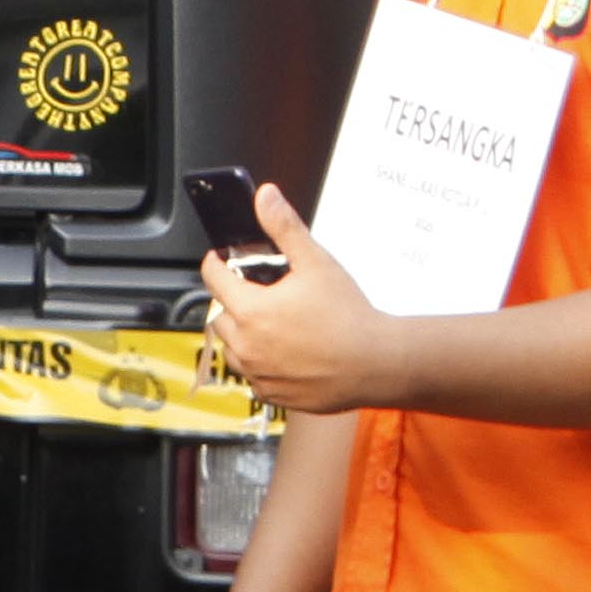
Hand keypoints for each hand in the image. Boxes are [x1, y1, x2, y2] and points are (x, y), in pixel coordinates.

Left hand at [198, 188, 393, 414]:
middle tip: (257, 292)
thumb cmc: (349, 316)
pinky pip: (252, 376)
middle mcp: (246, 346)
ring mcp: (257, 373)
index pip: (213, 280)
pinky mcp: (271, 394)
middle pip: (219, 316)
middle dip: (232, 301)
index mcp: (251, 311)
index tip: (220, 259)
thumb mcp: (316, 262)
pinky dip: (259, 363)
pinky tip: (283, 352)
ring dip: (241, 334)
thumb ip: (285, 228)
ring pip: (232, 349)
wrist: (377, 363)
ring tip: (269, 323)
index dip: (216, 263)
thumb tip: (266, 197)